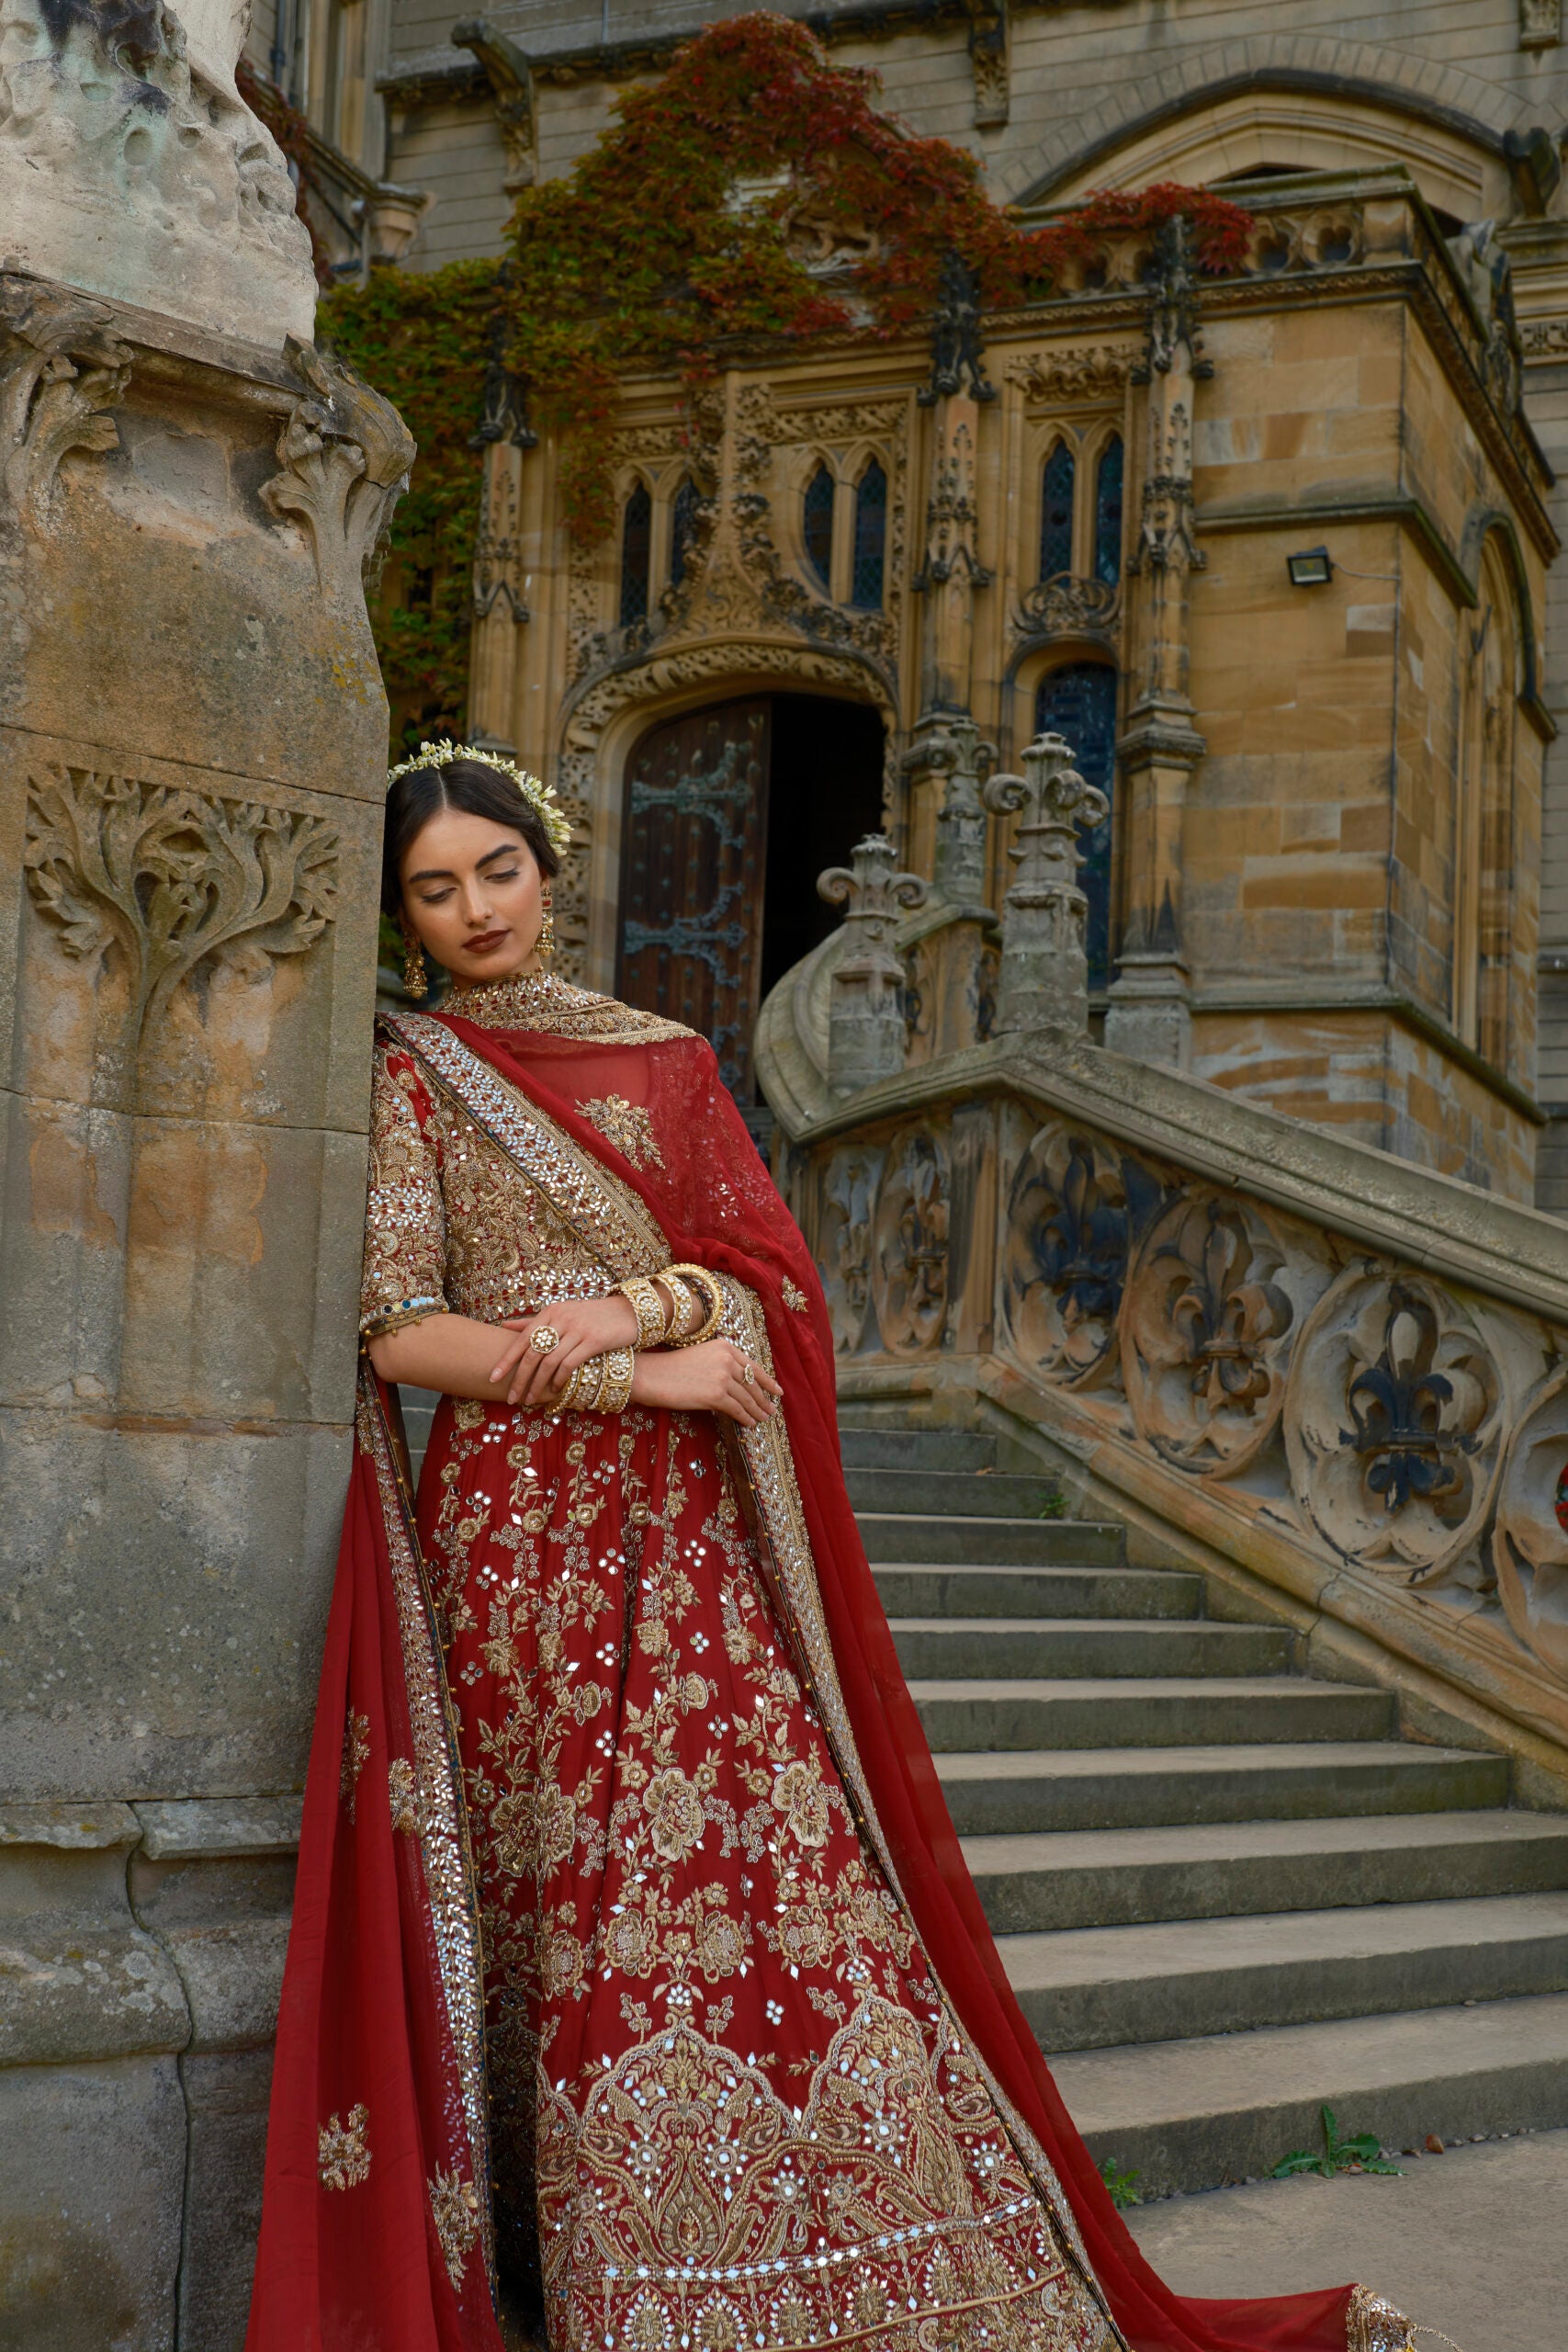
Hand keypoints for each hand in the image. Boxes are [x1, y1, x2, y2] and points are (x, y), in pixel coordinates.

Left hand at [489, 1295, 638, 1406]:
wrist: (627, 1312)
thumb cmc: (590, 1315)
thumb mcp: (561, 1313)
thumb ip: (533, 1322)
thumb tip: (504, 1326)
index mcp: (549, 1312)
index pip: (522, 1339)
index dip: (506, 1361)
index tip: (493, 1378)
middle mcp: (561, 1318)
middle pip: (533, 1354)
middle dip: (520, 1379)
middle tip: (512, 1398)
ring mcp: (577, 1329)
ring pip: (549, 1362)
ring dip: (538, 1385)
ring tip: (531, 1399)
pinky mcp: (593, 1340)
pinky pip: (569, 1364)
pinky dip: (559, 1380)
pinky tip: (555, 1390)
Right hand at [630, 1340, 782, 1427]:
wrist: (652, 1375)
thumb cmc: (671, 1368)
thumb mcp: (701, 1357)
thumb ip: (722, 1365)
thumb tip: (740, 1386)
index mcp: (725, 1347)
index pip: (752, 1366)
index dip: (767, 1381)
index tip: (778, 1391)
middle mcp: (727, 1359)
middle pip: (751, 1384)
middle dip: (763, 1399)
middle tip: (771, 1410)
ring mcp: (722, 1377)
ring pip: (746, 1398)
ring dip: (757, 1411)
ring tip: (763, 1419)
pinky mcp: (715, 1395)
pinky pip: (737, 1409)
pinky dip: (745, 1418)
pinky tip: (749, 1424)